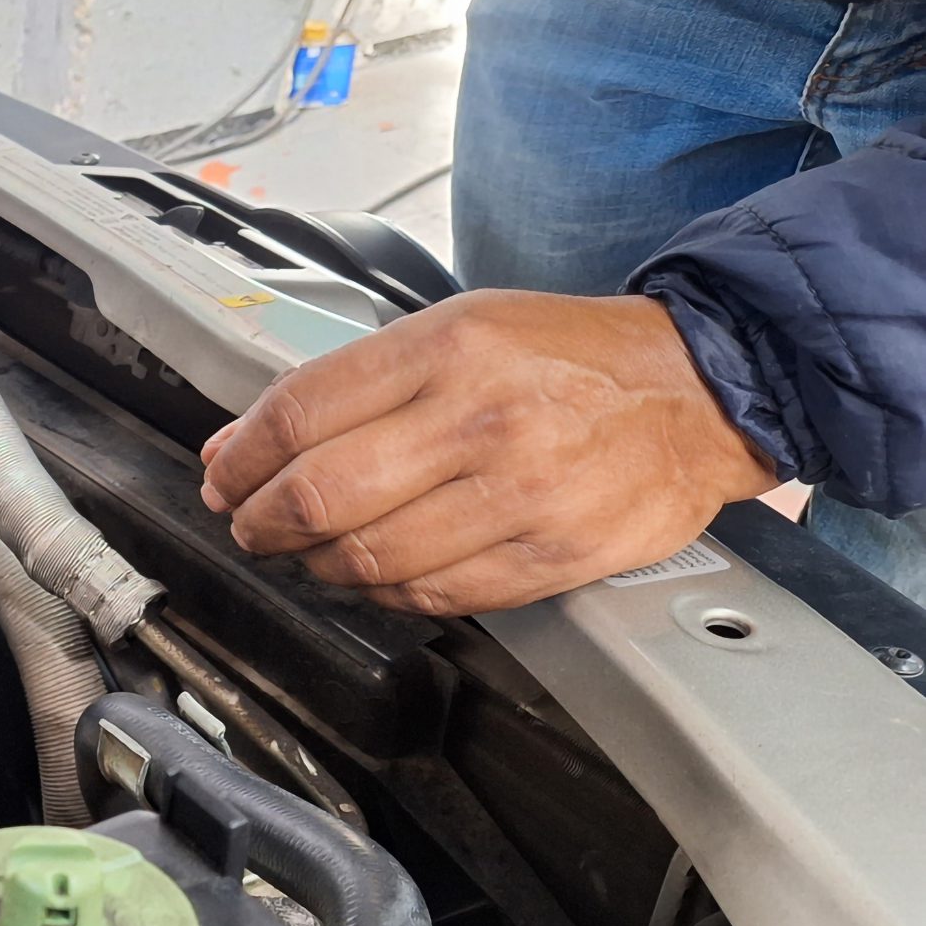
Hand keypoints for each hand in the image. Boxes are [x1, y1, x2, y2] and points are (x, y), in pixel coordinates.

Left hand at [197, 290, 775, 614]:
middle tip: (249, 524)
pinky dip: (383, 593)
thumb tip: (240, 442)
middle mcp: (482, 420)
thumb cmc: (572, 356)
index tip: (225, 475)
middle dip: (259, 522)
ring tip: (307, 550)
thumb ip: (348, 384)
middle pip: (318, 497)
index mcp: (449, 348)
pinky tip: (375, 573)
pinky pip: (432, 596)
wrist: (700, 389)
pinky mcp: (551, 555)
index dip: (240, 458)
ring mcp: (520, 494)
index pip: (299, 414)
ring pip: (367, 558)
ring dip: (315, 564)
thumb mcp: (457, 329)